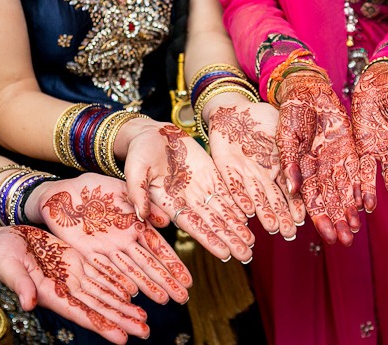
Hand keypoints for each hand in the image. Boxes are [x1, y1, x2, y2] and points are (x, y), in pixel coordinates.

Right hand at [0, 226, 148, 343]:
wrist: (4, 239)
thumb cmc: (1, 254)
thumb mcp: (9, 267)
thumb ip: (21, 285)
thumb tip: (28, 304)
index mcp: (51, 294)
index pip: (82, 313)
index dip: (103, 325)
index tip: (122, 339)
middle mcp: (66, 289)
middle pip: (99, 308)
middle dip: (122, 320)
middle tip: (145, 331)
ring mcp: (74, 277)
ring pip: (104, 294)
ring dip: (124, 307)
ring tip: (143, 318)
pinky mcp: (77, 262)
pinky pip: (102, 275)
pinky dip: (117, 285)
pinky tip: (132, 293)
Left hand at [29, 174, 191, 303]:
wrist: (60, 194)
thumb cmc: (93, 187)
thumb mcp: (121, 190)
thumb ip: (142, 203)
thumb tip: (166, 220)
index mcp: (136, 225)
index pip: (159, 248)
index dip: (173, 264)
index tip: (188, 279)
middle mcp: (125, 241)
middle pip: (149, 265)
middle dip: (166, 282)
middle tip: (183, 298)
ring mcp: (107, 249)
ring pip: (130, 271)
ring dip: (147, 287)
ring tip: (163, 301)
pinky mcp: (87, 254)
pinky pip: (105, 270)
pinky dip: (118, 282)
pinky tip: (131, 295)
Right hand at [119, 119, 253, 262]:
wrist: (152, 133)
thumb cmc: (139, 152)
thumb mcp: (135, 170)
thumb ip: (138, 192)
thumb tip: (141, 215)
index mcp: (170, 203)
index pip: (193, 225)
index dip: (209, 239)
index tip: (224, 254)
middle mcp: (188, 200)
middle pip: (212, 223)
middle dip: (229, 238)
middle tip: (246, 254)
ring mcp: (201, 187)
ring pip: (223, 210)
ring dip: (237, 226)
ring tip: (252, 241)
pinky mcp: (211, 174)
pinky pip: (227, 192)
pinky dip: (238, 203)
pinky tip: (250, 216)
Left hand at [206, 92, 304, 239]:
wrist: (236, 108)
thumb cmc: (263, 118)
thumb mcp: (283, 131)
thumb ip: (290, 153)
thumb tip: (300, 176)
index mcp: (280, 167)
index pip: (290, 190)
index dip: (295, 206)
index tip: (301, 220)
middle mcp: (263, 174)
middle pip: (273, 199)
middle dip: (280, 216)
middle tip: (288, 234)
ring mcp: (246, 172)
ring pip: (255, 195)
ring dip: (263, 212)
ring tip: (271, 227)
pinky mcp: (226, 167)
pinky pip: (233, 184)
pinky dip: (241, 196)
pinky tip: (247, 210)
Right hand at [276, 72, 360, 245]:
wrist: (307, 90)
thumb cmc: (292, 112)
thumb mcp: (286, 135)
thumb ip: (290, 162)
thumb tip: (292, 189)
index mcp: (302, 168)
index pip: (312, 199)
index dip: (320, 217)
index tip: (327, 235)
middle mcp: (320, 168)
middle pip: (330, 199)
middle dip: (337, 220)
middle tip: (345, 241)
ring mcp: (335, 160)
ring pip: (344, 189)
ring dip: (349, 209)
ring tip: (355, 230)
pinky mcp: (349, 148)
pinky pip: (356, 170)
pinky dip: (360, 186)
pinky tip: (366, 204)